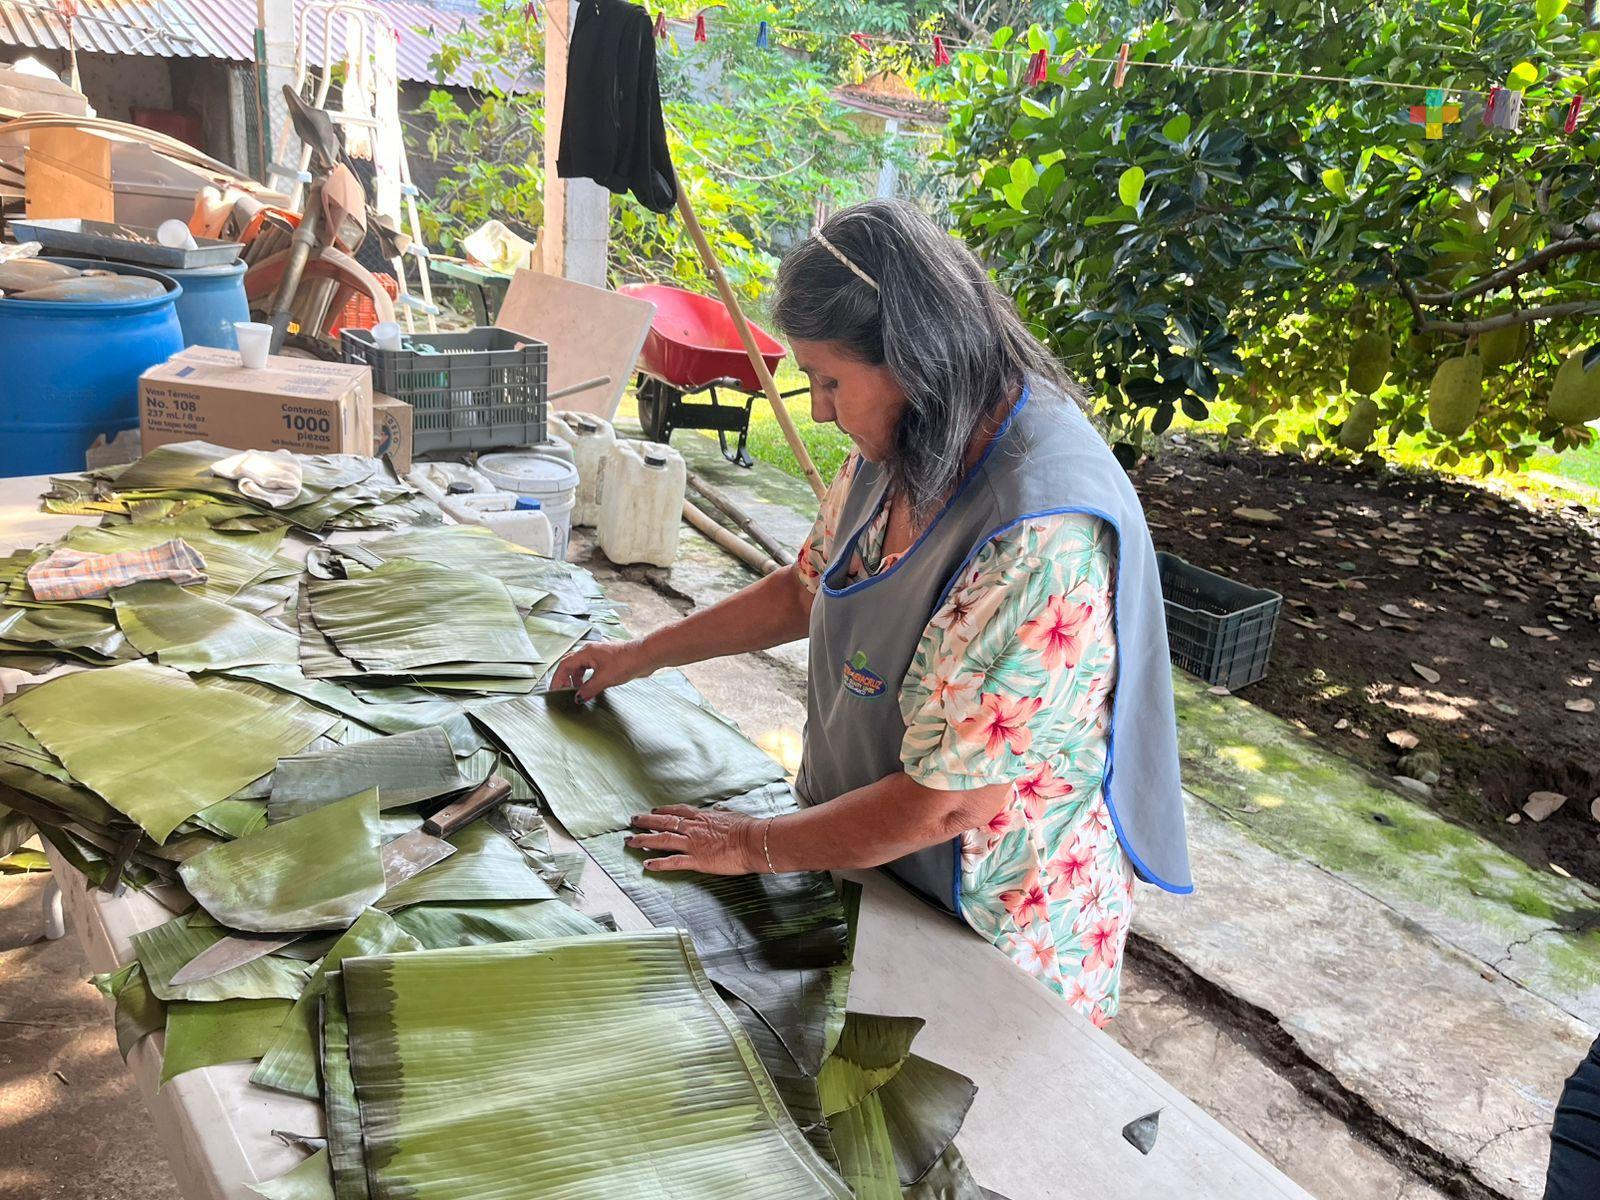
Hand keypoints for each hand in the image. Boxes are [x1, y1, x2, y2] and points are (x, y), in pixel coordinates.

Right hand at [550, 638, 651, 700]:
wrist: (645, 656)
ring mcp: (599, 655)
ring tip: (578, 692)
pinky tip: (591, 687)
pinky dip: (587, 678)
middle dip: (566, 679)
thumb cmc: (626, 662)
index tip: (555, 691)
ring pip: (581, 667)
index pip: (564, 665)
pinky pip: (591, 669)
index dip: (558, 679)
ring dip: (577, 679)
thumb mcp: (604, 679)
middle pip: (571, 665)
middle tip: (564, 693)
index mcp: (586, 653)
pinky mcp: (607, 660)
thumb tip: (578, 698)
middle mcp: (590, 652)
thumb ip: (589, 689)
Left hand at [626, 805, 762, 874]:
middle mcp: (693, 828)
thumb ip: (723, 812)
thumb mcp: (733, 814)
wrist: (754, 841)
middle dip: (646, 821)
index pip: (677, 811)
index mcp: (703, 816)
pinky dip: (658, 863)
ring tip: (630, 841)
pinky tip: (646, 864)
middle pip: (663, 822)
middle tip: (633, 821)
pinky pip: (673, 861)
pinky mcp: (697, 860)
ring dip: (644, 840)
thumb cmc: (747, 828)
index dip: (663, 811)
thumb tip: (720, 808)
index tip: (653, 810)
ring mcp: (693, 844)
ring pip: (662, 840)